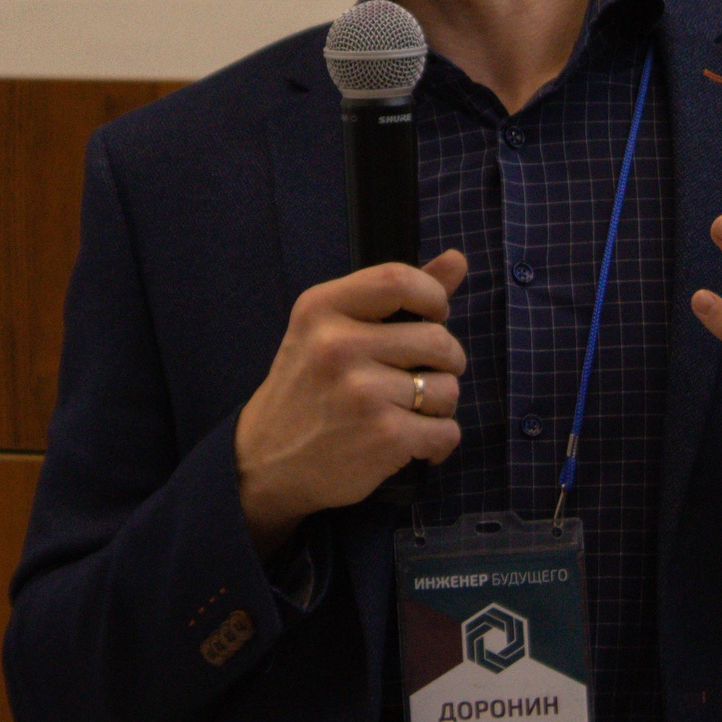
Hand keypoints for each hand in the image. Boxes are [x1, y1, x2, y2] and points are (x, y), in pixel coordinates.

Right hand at [236, 250, 470, 558]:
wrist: (263, 463)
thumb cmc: (306, 389)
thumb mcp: (331, 330)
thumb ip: (395, 296)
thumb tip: (458, 258)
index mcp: (321, 309)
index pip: (399, 280)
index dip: (433, 297)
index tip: (430, 318)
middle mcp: (339, 345)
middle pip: (438, 339)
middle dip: (445, 362)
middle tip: (420, 378)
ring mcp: (363, 392)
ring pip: (449, 388)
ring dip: (440, 405)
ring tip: (408, 412)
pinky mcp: (384, 436)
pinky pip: (447, 431)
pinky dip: (439, 441)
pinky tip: (412, 444)